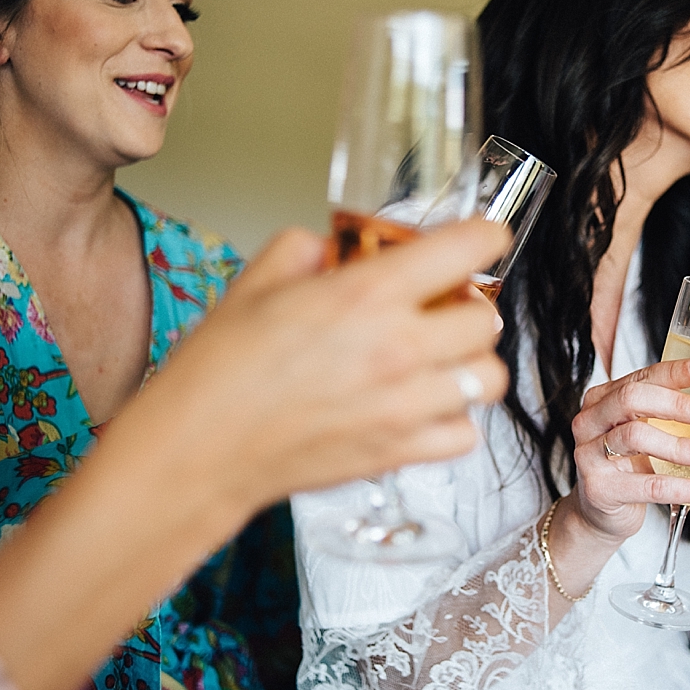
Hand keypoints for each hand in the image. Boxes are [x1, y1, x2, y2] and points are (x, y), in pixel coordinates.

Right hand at [119, 219, 510, 515]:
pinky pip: (466, 434)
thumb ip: (303, 251)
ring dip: (469, 364)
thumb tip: (330, 248)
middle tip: (446, 308)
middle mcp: (398, 349)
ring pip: (489, 379)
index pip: (464, 251)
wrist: (200, 451)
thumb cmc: (219, 373)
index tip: (484, 238)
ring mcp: (405, 406)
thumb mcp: (255, 283)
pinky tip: (424, 407)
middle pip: (487, 320)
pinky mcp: (400, 452)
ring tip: (439, 361)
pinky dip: (454, 420)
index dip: (484, 237)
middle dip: (471, 307)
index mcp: (365, 295)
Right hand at [571, 362, 689, 543]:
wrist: (601, 513)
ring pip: (635, 437)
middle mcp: (590, 420)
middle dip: (676, 404)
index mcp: (604, 398)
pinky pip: (646, 485)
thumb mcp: (658, 435)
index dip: (674, 371)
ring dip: (679, 446)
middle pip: (632, 399)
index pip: (641, 376)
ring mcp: (588, 454)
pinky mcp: (598, 489)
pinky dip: (682, 487)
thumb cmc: (631, 466)